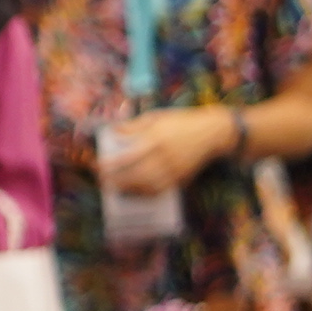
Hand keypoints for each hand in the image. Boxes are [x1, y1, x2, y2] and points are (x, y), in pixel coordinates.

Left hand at [99, 108, 234, 197]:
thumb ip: (134, 126)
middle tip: (102, 181)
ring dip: (129, 189)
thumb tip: (113, 131)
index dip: (112, 163)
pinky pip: (161, 190)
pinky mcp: (183, 178)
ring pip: (148, 186)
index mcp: (157, 138)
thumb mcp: (156, 117)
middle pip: (136, 174)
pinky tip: (135, 192)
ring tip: (115, 188)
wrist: (213, 132)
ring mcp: (175, 169)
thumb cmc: (181, 122)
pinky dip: (146, 193)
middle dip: (117, 180)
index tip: (98, 166)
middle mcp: (165, 156)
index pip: (129, 155)